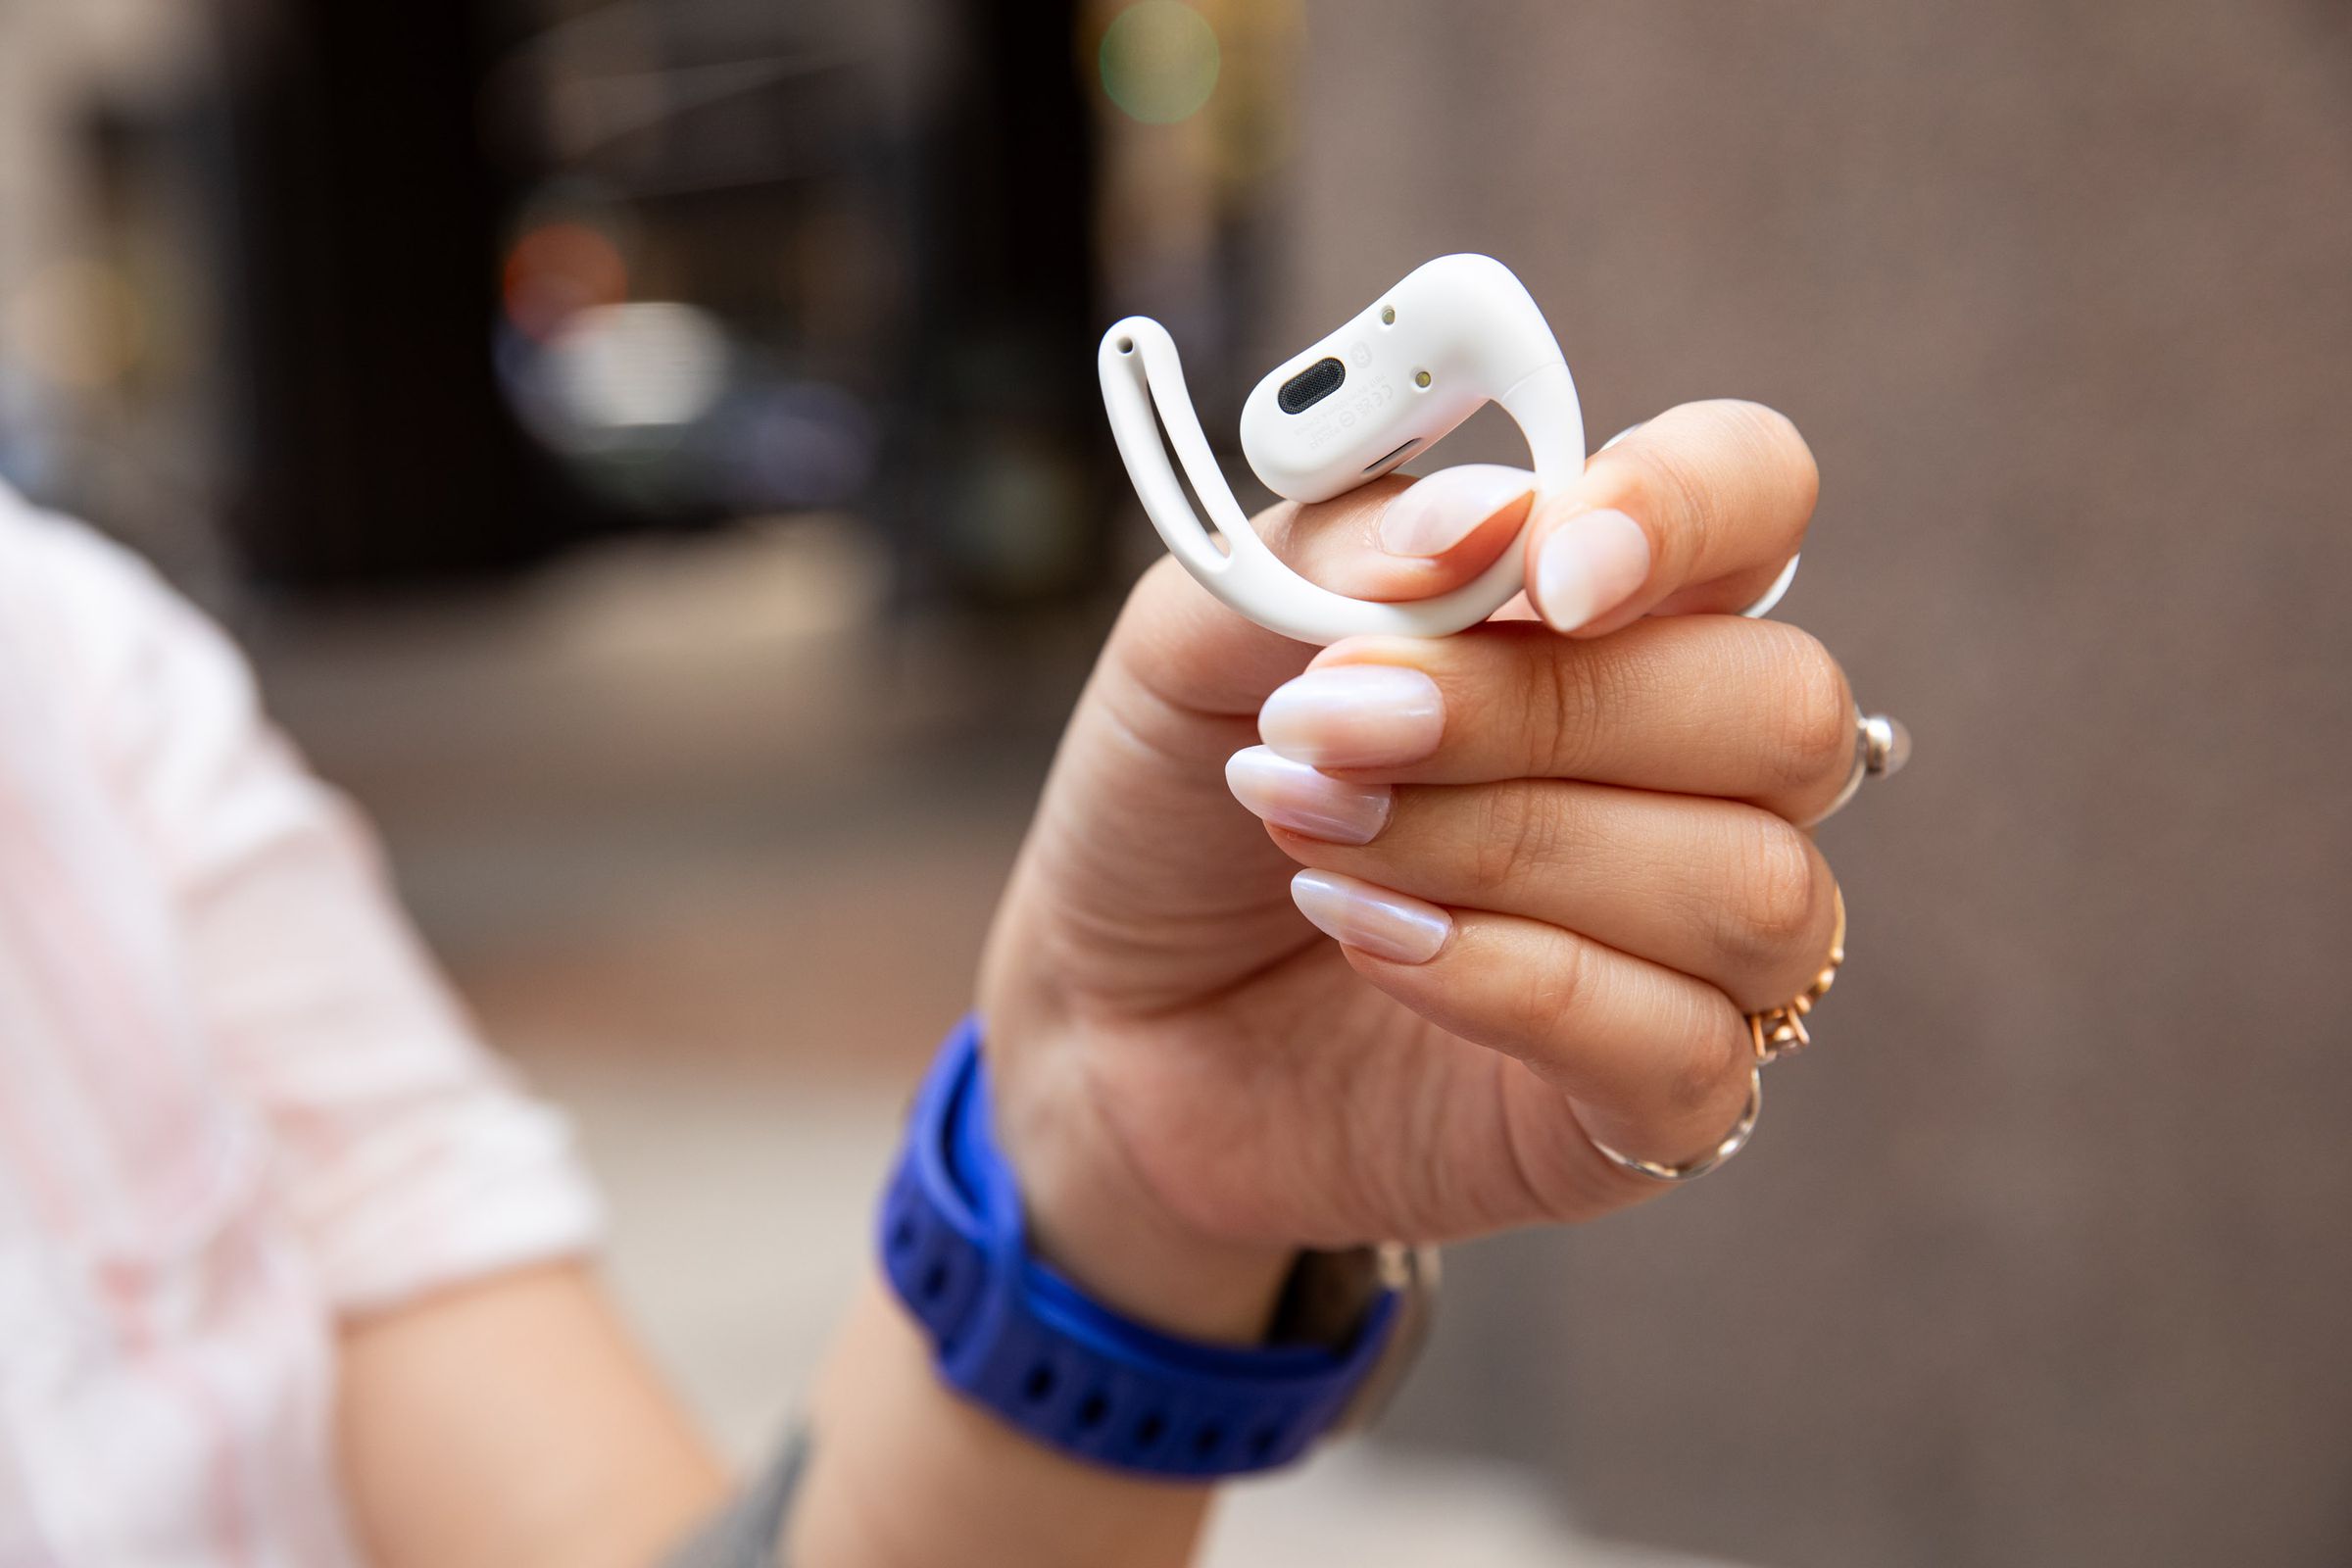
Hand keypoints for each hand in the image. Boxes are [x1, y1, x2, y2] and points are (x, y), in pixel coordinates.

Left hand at [976, 401, 1851, 1340]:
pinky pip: (1686, 1048)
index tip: (1549, 570)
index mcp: (1615, 606)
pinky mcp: (1660, 1111)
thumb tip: (1489, 515)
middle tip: (1333, 723)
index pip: (1757, 495)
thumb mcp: (1196, 643)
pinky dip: (1515, 983)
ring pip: (1746, 882)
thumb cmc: (1186, 807)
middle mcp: (1698, 769)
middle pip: (1781, 706)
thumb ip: (1334, 558)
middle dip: (1540, 709)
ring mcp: (1698, 949)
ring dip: (1506, 848)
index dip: (1690, 510)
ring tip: (1317, 839)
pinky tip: (1374, 943)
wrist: (1106, 1018)